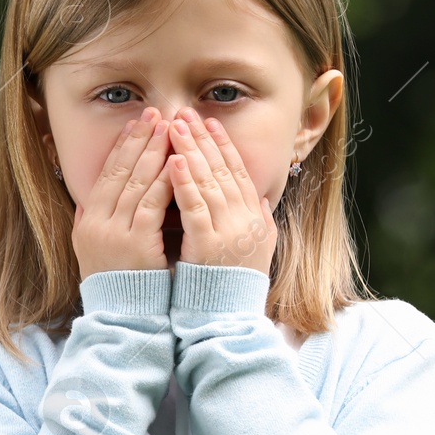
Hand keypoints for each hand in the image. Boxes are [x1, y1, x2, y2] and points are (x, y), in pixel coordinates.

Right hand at [71, 106, 175, 279]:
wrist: (123, 322)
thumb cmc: (119, 288)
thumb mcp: (95, 252)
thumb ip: (94, 224)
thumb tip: (88, 200)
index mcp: (87, 223)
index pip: (106, 174)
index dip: (123, 146)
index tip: (138, 123)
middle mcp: (96, 224)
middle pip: (120, 171)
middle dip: (140, 140)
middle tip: (156, 113)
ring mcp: (115, 234)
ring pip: (136, 182)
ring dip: (154, 152)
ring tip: (170, 129)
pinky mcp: (137, 245)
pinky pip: (152, 204)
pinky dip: (164, 181)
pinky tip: (176, 162)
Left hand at [165, 107, 277, 274]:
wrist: (226, 322)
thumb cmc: (231, 288)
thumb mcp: (254, 251)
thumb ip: (257, 223)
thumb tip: (262, 199)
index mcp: (257, 220)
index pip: (240, 173)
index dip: (223, 146)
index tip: (209, 122)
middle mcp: (247, 222)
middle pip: (224, 171)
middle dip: (203, 139)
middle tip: (185, 113)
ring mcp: (229, 233)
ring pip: (210, 182)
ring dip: (191, 151)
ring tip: (174, 127)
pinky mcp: (208, 247)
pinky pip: (196, 208)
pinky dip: (185, 183)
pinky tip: (173, 161)